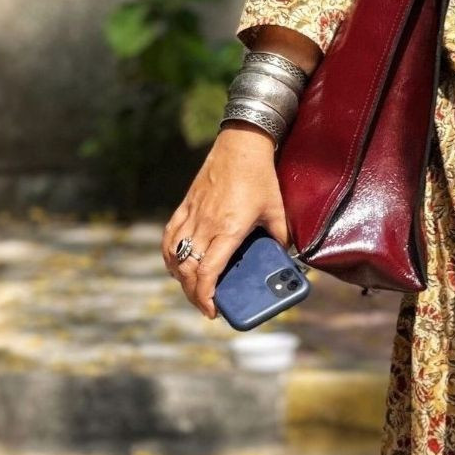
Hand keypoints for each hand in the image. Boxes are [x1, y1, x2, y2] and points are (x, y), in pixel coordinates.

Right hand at [161, 124, 290, 319]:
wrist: (241, 144)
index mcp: (228, 229)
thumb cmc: (260, 177)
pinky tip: (176, 264)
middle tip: (205, 305)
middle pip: (188, 269)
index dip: (205, 296)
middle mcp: (206, 225)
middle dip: (193, 294)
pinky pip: (170, 236)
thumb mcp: (277, 210)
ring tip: (191, 288)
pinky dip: (170, 255)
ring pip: (175, 255)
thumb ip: (280, 236)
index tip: (211, 310)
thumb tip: (285, 256)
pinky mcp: (185, 205)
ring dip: (180, 276)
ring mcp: (192, 214)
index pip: (208, 271)